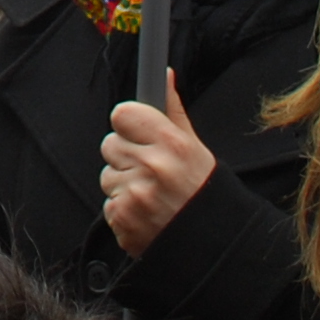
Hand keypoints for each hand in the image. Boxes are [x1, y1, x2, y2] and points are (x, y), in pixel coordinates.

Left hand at [100, 76, 215, 256]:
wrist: (211, 245)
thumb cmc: (203, 192)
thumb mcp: (195, 147)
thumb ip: (172, 111)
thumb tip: (163, 74)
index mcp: (171, 144)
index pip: (122, 114)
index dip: (128, 123)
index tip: (137, 132)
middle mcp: (152, 167)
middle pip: (110, 144)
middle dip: (125, 155)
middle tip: (149, 168)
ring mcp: (135, 195)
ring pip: (107, 175)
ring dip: (123, 183)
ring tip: (151, 194)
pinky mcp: (122, 219)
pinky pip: (108, 204)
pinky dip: (123, 209)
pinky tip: (145, 213)